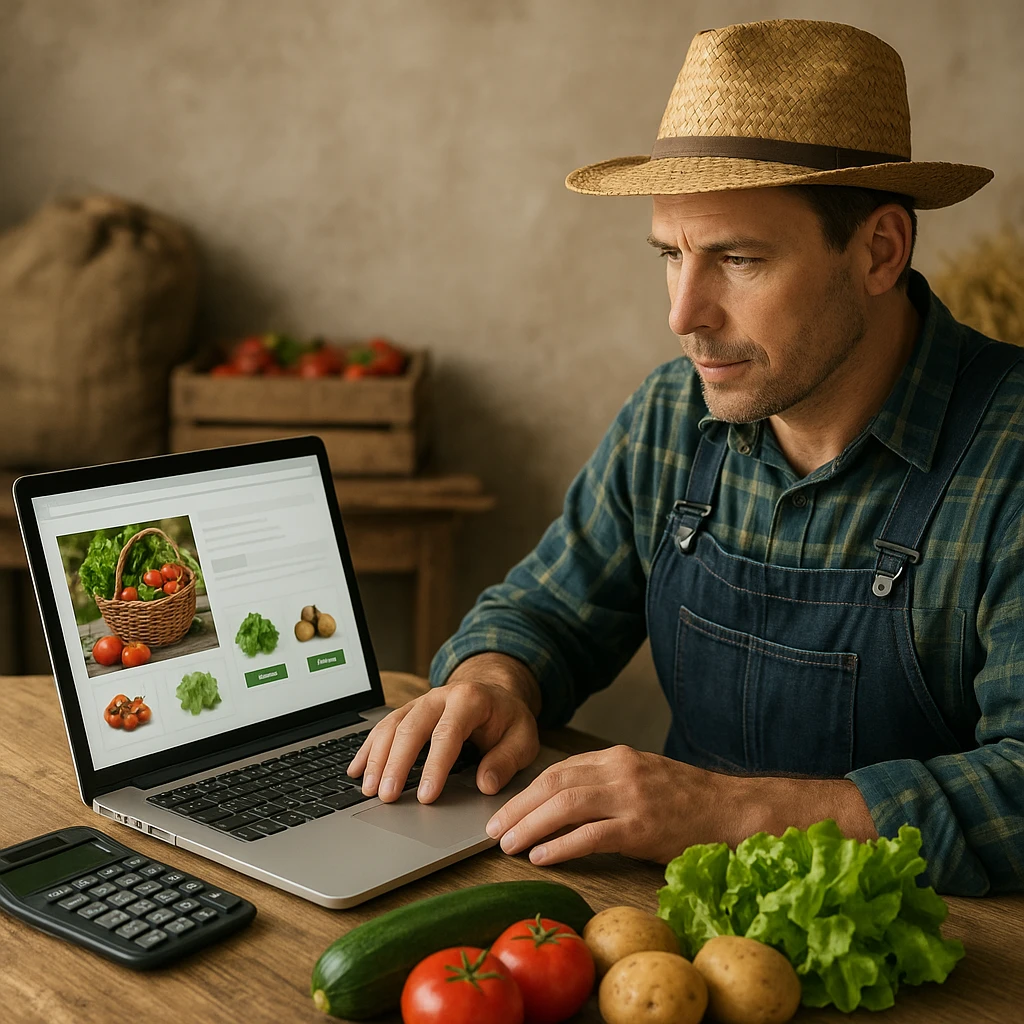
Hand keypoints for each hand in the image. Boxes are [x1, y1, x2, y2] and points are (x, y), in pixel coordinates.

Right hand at [347, 654, 541, 803]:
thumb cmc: (508, 719)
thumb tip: (485, 785)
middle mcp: (439, 697)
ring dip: (377, 758)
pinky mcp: (408, 711)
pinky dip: (368, 749)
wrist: (496, 693)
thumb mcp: (523, 738)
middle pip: (411, 728)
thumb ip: (506, 760)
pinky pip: (383, 727)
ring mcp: (420, 702)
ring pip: (391, 726)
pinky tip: (356, 770)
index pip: (447, 733)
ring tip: (369, 789)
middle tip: (388, 796)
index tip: (426, 796)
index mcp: (469, 700)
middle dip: (397, 764)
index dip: (435, 765)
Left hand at [484, 744, 727, 865]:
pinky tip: (541, 857)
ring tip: (508, 844)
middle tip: (493, 828)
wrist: (733, 811)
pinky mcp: (642, 827)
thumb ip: (606, 782)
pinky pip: (591, 835)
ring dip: (530, 825)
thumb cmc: (688, 800)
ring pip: (566, 805)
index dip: (527, 790)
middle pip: (554, 782)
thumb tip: (561, 803)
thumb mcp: (643, 777)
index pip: (560, 768)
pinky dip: (560, 846)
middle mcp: (620, 770)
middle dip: (518, 806)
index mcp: (618, 757)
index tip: (506, 809)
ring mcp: (632, 797)